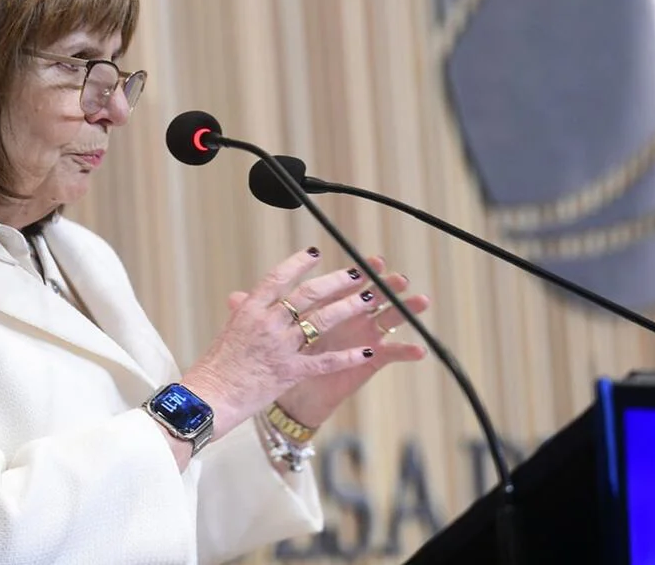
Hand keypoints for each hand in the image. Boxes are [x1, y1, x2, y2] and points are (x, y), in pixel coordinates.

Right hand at [180, 247, 383, 441]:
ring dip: (348, 308)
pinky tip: (367, 351)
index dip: (299, 263)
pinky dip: (348, 356)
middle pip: (307, 294)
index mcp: (249, 310)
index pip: (278, 277)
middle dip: (335, 281)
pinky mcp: (289, 372)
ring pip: (321, 321)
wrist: (208, 399)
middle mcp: (267, 323)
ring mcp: (279, 347)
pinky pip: (325, 361)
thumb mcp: (227, 332)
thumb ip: (241, 314)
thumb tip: (240, 298)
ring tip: (368, 299)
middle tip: (356, 274)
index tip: (315, 253)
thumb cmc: (213, 368)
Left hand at [260, 256, 429, 429]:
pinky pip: (389, 355)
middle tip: (395, 275)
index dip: (355, 272)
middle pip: (369, 295)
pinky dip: (405, 351)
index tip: (368, 260)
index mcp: (324, 305)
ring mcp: (360, 338)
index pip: (342, 283)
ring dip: (404, 309)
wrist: (285, 394)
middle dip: (383, 285)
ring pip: (386, 319)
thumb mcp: (264, 333)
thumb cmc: (275, 358)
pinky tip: (420, 349)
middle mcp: (346, 318)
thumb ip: (253, 311)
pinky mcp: (367, 361)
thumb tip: (234, 298)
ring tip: (420, 300)